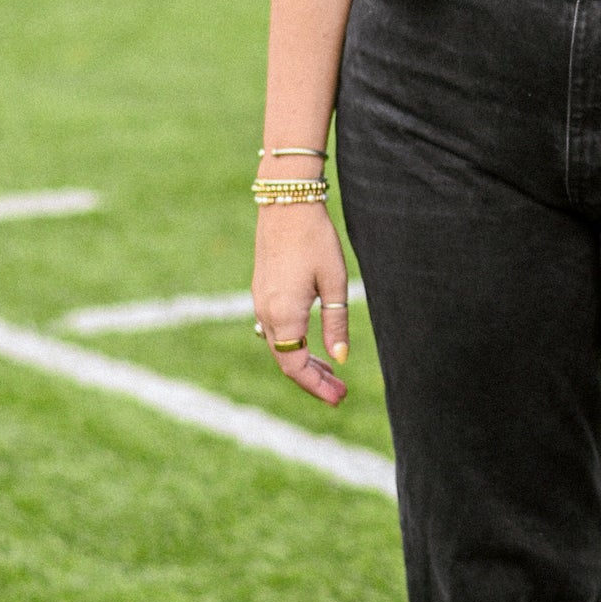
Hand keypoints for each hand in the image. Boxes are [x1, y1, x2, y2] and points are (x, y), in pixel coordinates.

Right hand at [252, 201, 350, 406]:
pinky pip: (275, 329)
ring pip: (279, 345)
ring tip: (331, 373)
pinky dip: (293, 344)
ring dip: (303, 362)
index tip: (338, 398)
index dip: (316, 386)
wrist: (286, 203)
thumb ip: (336, 323)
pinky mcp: (262, 291)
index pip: (295, 366)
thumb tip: (340, 358)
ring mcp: (260, 302)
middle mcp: (266, 312)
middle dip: (312, 379)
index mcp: (284, 314)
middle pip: (286, 360)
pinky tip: (312, 345)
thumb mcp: (334, 283)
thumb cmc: (315, 239)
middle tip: (340, 392)